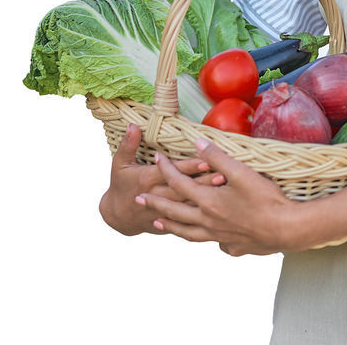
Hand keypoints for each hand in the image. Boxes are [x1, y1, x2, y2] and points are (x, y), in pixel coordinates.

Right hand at [99, 123, 225, 235]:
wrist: (117, 217)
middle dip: (205, 182)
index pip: (172, 172)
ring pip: (189, 204)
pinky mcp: (171, 222)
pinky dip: (204, 213)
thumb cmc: (121, 185)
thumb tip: (132, 125)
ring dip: (208, 197)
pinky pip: (189, 219)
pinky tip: (221, 208)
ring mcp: (164, 211)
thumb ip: (128, 144)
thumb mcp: (119, 164)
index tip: (206, 160)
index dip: (189, 166)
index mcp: (147, 179)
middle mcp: (158, 195)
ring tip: (228, 189)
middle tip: (226, 175)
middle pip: (185, 189)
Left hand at [139, 139, 296, 255]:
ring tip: (158, 223)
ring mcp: (219, 237)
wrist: (286, 230)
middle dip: (155, 202)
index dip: (166, 169)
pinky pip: (212, 243)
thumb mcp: (241, 172)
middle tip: (138, 199)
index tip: (156, 159)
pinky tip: (206, 236)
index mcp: (208, 201)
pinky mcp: (233, 247)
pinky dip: (203, 238)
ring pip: (188, 232)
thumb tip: (196, 143)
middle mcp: (208, 222)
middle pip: (175, 211)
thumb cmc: (266, 199)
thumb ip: (217, 157)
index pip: (179, 183)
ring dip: (171, 226)